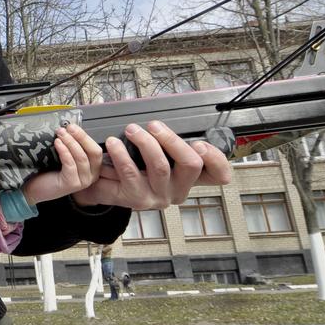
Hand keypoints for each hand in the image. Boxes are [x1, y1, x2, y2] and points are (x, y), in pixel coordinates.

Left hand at [21, 124, 102, 204]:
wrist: (33, 188)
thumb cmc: (47, 172)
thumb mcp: (65, 157)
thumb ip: (72, 146)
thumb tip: (71, 128)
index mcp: (92, 168)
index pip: (96, 150)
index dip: (86, 136)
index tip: (73, 125)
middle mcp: (91, 176)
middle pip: (94, 153)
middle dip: (81, 137)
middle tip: (69, 127)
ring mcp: (82, 181)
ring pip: (81, 157)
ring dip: (70, 142)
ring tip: (60, 134)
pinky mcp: (72, 184)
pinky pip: (71, 164)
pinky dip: (64, 151)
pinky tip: (57, 143)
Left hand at [72, 120, 231, 209]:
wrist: (106, 189)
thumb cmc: (135, 168)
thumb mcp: (156, 155)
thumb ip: (170, 143)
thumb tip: (175, 126)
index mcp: (188, 178)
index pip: (217, 174)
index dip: (216, 159)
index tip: (200, 144)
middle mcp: (177, 190)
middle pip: (190, 164)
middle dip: (172, 139)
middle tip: (153, 125)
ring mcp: (158, 197)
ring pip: (161, 167)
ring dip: (145, 143)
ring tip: (130, 130)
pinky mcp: (136, 200)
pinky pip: (130, 174)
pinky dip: (120, 155)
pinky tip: (112, 145)